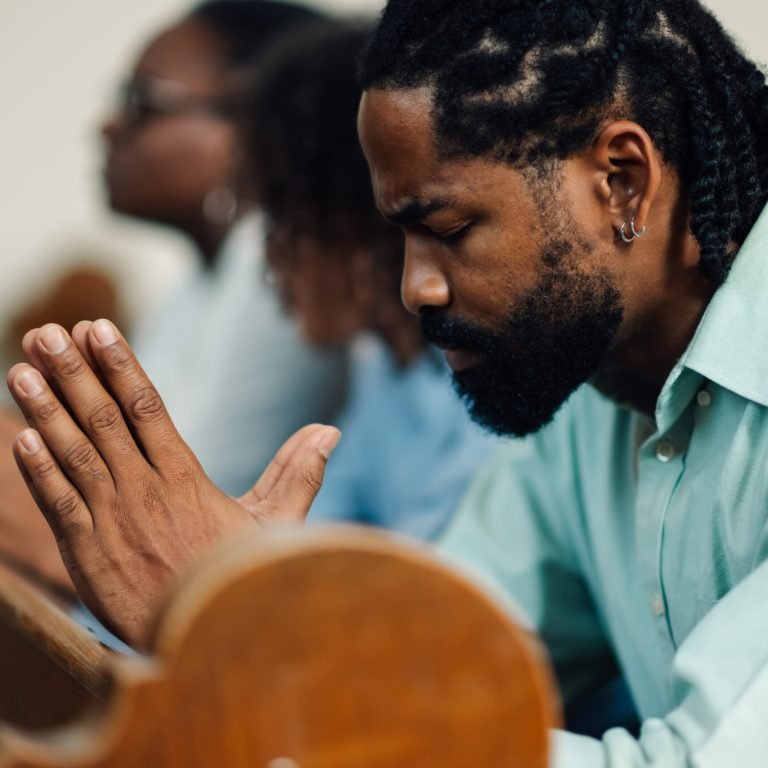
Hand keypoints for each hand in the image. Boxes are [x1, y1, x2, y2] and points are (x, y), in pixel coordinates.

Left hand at [7, 320, 339, 647]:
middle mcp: (146, 491)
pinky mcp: (88, 553)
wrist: (211, 642)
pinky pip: (59, 504)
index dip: (121, 367)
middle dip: (73, 373)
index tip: (98, 330)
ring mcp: (113, 520)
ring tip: (22, 368)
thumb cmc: (242, 577)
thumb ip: (298, 472)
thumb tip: (329, 431)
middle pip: (105, 421)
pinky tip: (21, 437)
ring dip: (46, 410)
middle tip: (47, 333)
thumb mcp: (276, 524)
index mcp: (186, 479)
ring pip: (75, 454)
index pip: (148, 409)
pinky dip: (38, 471)